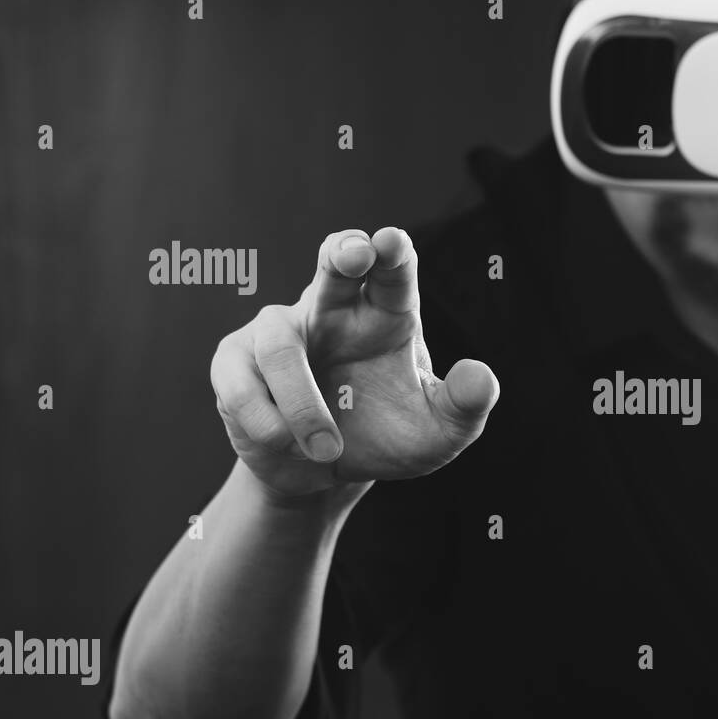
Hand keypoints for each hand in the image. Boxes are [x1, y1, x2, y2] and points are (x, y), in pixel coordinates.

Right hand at [210, 227, 498, 499]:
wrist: (326, 475)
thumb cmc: (387, 438)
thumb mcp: (438, 433)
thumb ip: (464, 407)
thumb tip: (481, 376)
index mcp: (385, 314)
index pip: (392, 272)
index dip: (391, 252)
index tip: (391, 243)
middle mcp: (332, 311)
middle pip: (334, 265)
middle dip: (342, 253)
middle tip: (355, 255)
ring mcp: (280, 332)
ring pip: (281, 345)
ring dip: (303, 404)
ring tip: (328, 450)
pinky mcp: (236, 364)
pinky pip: (242, 385)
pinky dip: (267, 421)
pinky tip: (284, 444)